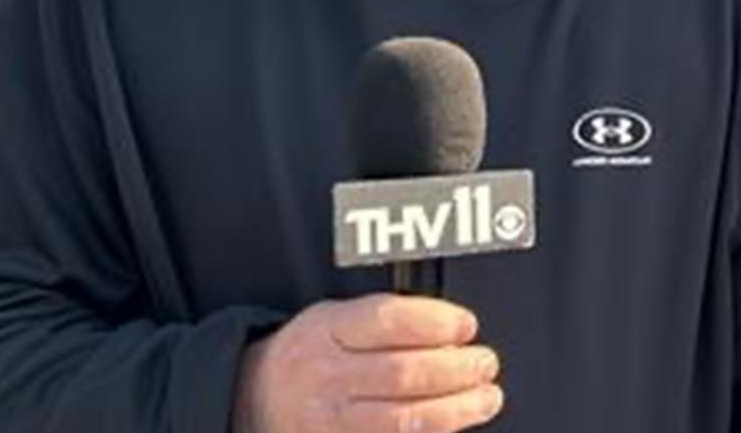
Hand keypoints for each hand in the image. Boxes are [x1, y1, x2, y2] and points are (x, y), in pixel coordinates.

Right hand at [233, 294, 503, 432]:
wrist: (254, 398)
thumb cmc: (312, 353)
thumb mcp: (334, 318)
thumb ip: (387, 320)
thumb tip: (454, 330)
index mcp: (327, 331)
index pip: (388, 320)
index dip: (436, 322)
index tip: (467, 325)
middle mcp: (325, 376)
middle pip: (402, 373)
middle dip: (456, 369)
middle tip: (486, 363)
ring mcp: (329, 421)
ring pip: (403, 419)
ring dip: (456, 408)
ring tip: (486, 397)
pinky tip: (456, 423)